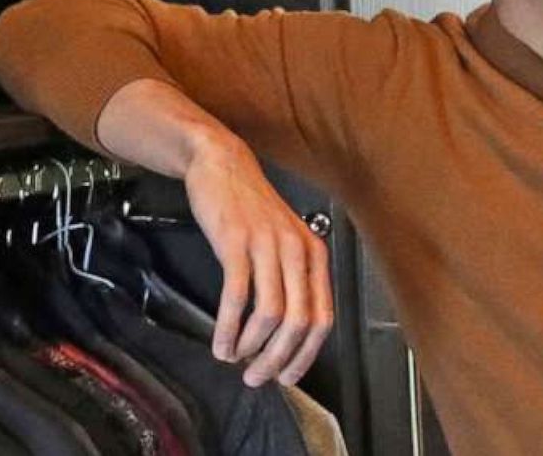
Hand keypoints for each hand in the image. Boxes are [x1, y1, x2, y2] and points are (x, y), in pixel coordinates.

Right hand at [183, 141, 333, 386]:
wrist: (223, 165)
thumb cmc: (252, 209)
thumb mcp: (285, 241)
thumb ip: (292, 280)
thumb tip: (286, 334)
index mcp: (315, 255)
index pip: (323, 318)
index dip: (306, 355)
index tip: (287, 376)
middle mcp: (297, 251)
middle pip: (298, 322)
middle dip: (277, 359)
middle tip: (256, 377)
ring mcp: (267, 246)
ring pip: (270, 314)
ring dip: (251, 347)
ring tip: (235, 359)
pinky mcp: (236, 242)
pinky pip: (236, 296)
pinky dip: (227, 327)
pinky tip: (220, 342)